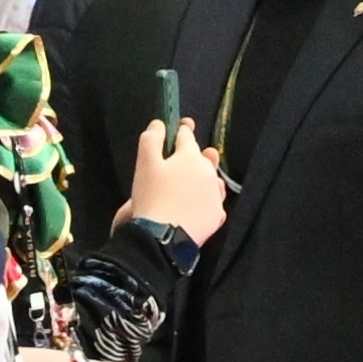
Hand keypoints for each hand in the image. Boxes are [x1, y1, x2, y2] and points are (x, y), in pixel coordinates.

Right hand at [122, 114, 228, 240]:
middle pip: (202, 157)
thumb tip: (160, 124)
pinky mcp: (217, 216)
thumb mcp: (145, 163)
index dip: (181, 130)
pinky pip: (214, 203)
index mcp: (190, 156)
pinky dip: (207, 200)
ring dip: (203, 178)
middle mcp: (208, 172)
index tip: (181, 126)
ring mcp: (215, 195)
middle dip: (193, 155)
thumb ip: (151, 139)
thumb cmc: (151, 196)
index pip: (187, 136)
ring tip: (192, 183)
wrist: (162, 237)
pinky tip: (198, 205)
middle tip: (182, 159)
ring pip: (211, 179)